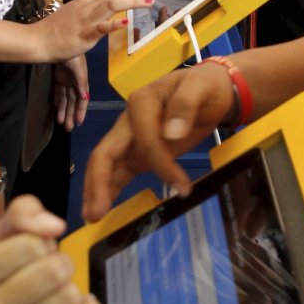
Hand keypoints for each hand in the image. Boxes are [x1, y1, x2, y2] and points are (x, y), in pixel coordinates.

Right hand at [0, 196, 101, 303]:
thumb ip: (23, 213)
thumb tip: (55, 225)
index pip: (31, 245)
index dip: (40, 243)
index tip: (31, 254)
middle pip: (54, 271)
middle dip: (61, 263)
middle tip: (49, 272)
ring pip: (69, 300)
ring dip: (71, 288)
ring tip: (56, 292)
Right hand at [32, 0, 163, 60]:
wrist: (39, 40)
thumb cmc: (57, 30)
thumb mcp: (77, 14)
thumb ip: (93, 10)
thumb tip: (109, 8)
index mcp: (88, 1)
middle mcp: (89, 5)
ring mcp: (86, 19)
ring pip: (112, 5)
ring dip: (132, 2)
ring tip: (150, 1)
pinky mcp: (83, 34)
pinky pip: (100, 27)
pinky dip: (114, 24)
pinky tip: (126, 21)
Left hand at [54, 56, 88, 129]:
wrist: (62, 42)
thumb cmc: (73, 54)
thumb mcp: (78, 68)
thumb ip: (81, 82)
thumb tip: (84, 98)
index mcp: (82, 82)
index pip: (82, 100)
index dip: (81, 111)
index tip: (79, 122)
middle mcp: (75, 83)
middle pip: (73, 102)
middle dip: (71, 115)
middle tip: (68, 128)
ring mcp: (67, 81)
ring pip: (66, 99)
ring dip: (64, 110)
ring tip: (61, 123)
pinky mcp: (59, 78)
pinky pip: (59, 92)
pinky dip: (58, 100)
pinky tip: (57, 108)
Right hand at [82, 63, 234, 221]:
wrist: (211, 90)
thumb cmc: (204, 86)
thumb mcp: (199, 87)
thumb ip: (185, 105)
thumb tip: (171, 133)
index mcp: (141, 102)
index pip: (144, 139)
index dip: (160, 163)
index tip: (181, 186)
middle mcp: (129, 120)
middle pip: (106, 152)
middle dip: (98, 182)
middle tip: (95, 213)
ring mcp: (131, 137)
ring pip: (108, 164)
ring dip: (98, 190)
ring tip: (92, 217)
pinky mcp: (138, 152)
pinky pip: (120, 171)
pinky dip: (111, 188)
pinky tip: (104, 208)